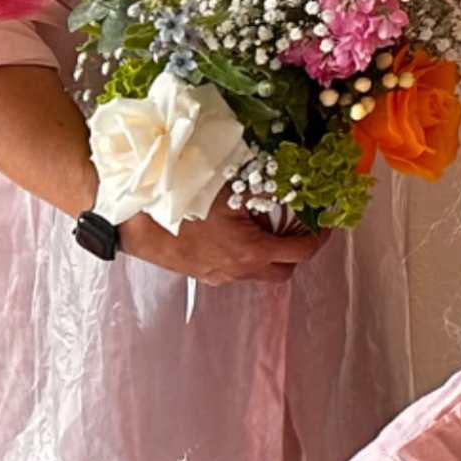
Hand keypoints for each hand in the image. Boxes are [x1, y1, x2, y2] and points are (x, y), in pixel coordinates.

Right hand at [124, 197, 323, 285]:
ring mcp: (219, 276)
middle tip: (298, 224)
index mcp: (252, 252)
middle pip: (283, 271)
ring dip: (268, 250)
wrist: (135, 219)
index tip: (325, 223)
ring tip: (263, 220)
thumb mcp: (234, 187)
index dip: (320, 237)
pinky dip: (245, 252)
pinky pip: (235, 269)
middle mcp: (238, 271)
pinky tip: (236, 227)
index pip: (302, 252)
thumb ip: (269, 189)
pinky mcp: (203, 274)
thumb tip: (296, 184)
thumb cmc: (183, 199)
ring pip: (257, 271)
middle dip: (296, 249)